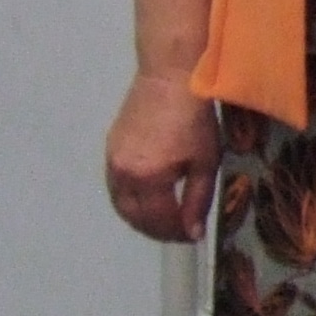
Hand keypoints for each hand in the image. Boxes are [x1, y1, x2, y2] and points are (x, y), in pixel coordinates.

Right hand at [105, 71, 221, 242]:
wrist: (170, 79)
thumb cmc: (194, 117)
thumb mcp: (205, 161)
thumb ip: (197, 200)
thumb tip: (192, 231)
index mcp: (148, 177)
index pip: (157, 221)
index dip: (175, 234)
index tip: (191, 236)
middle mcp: (123, 173)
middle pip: (134, 217)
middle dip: (156, 231)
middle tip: (178, 232)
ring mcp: (112, 160)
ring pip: (121, 204)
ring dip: (140, 218)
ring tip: (165, 220)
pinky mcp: (111, 149)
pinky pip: (115, 186)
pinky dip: (130, 200)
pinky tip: (148, 198)